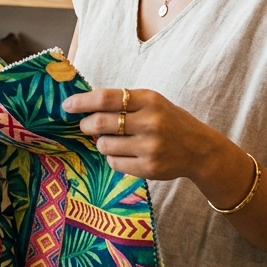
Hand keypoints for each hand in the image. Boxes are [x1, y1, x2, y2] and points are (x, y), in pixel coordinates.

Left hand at [63, 87, 231, 180]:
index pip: (105, 98)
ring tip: (112, 140)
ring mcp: (150, 147)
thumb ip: (123, 103)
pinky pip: (114, 163)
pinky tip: (124, 153)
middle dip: (85, 124)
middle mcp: (150, 122)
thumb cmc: (168, 121)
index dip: (81, 102)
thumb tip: (83, 107)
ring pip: (104, 145)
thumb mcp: (151, 103)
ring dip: (100, 143)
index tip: (67, 105)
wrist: (199, 149)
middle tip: (84, 125)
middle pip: (100, 123)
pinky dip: (112, 158)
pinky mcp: (149, 168)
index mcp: (149, 100)